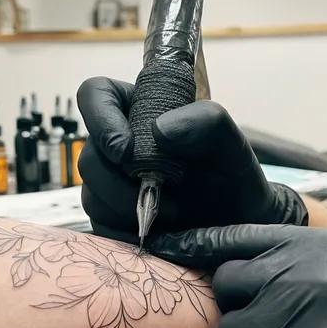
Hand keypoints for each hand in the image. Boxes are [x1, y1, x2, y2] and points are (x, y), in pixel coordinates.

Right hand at [76, 77, 307, 243]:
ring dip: (128, 209)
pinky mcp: (114, 219)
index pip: (96, 95)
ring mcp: (112, 184)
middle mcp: (118, 145)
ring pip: (92, 196)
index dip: (100, 118)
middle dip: (118, 182)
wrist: (239, 221)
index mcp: (137, 109)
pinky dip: (129, 232)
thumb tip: (160, 130)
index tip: (125, 149)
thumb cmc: (231, 173)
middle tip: (162, 194)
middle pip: (86, 157)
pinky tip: (159, 231)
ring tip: (171, 214)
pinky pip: (102, 227)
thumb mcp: (229, 139)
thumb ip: (205, 120)